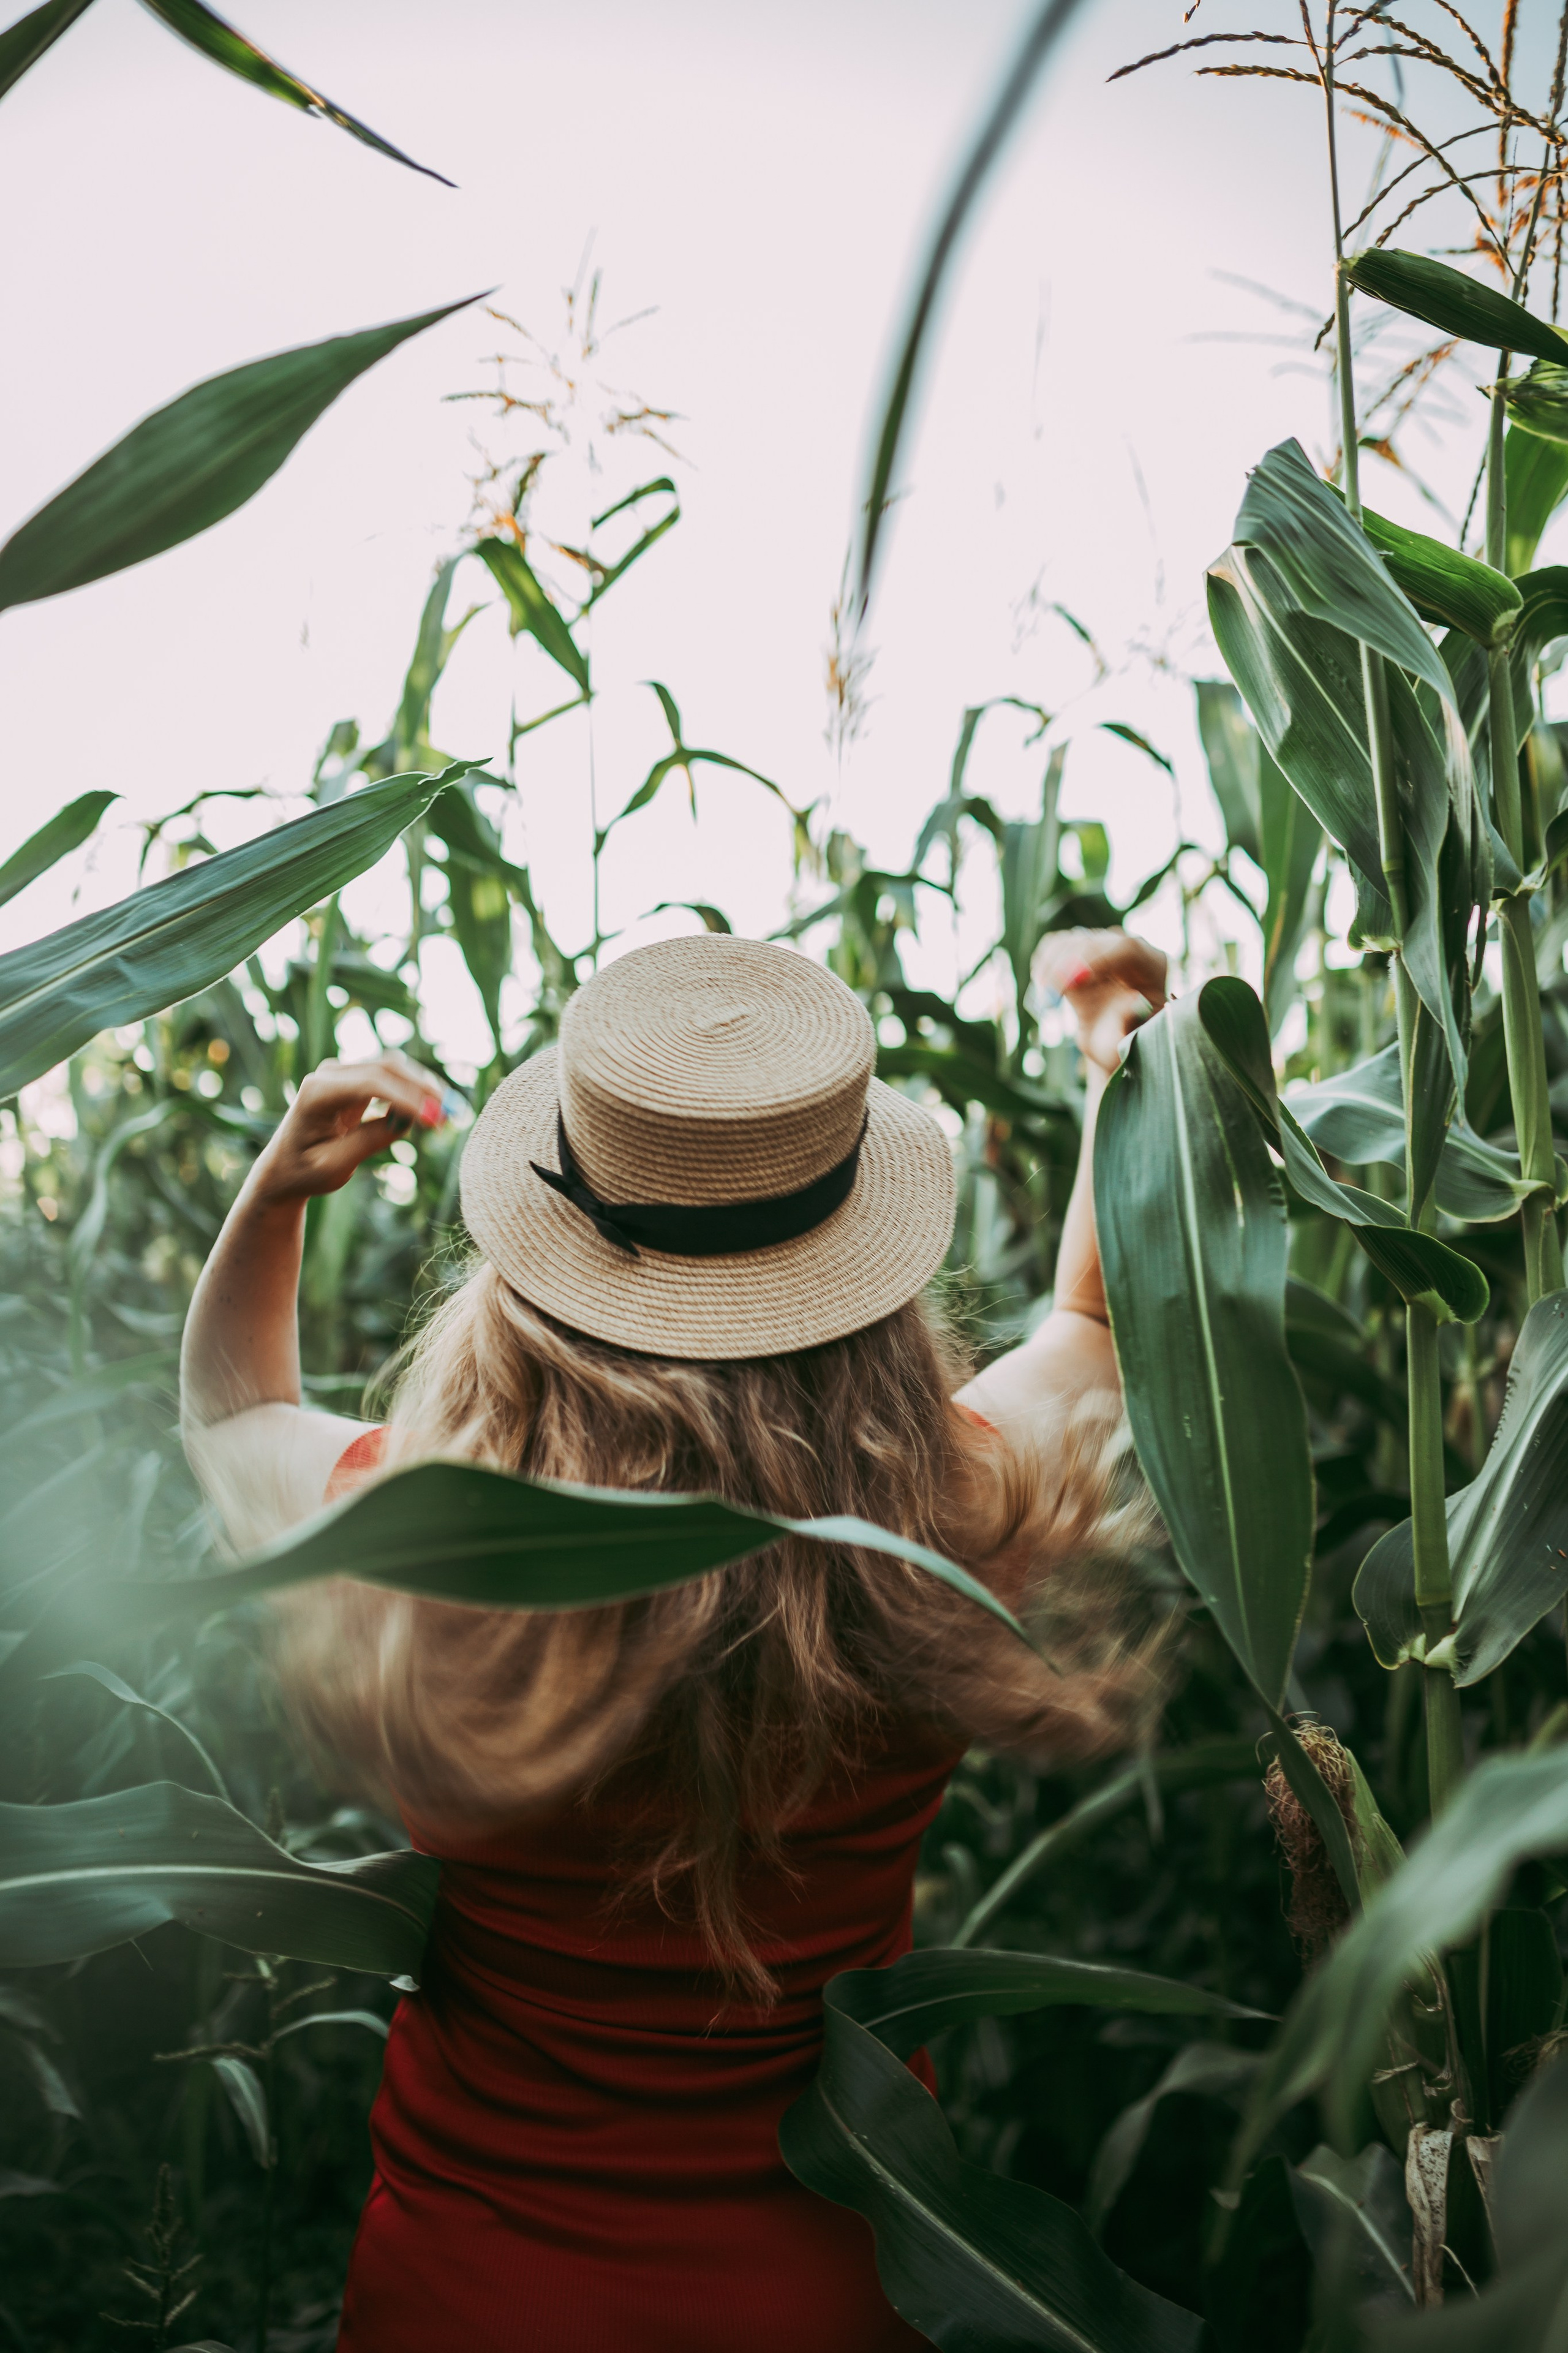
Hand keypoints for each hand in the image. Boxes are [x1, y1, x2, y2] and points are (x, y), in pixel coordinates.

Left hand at [249, 1050, 449, 1203]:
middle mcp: (328, 1073)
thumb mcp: (334, 1165)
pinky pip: (390, 1076)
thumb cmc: (304, 1171)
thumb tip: (407, 1120)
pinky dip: (413, 1089)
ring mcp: (341, 1072)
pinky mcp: (354, 1079)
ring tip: (445, 1114)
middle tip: (450, 1115)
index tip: (434, 1120)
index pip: (370, 1084)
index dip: (407, 1098)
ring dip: (422, 1086)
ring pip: (392, 1067)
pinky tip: (430, 1109)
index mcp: (316, 1093)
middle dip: (422, 1088)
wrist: (284, 1168)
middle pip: (385, 1067)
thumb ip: (369, 1141)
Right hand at [1036, 927, 1166, 1077]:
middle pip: (1094, 942)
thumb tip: (1134, 1001)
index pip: (1125, 949)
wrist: (1115, 1039)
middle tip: (1049, 996)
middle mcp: (1129, 948)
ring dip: (1051, 966)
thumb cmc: (1127, 1042)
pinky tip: (1043, 985)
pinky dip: (1045, 961)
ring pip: (1071, 941)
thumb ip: (1132, 1022)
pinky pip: (1058, 944)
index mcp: (1151, 965)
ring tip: (1046, 998)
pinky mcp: (1081, 948)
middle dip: (1067, 967)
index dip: (1096, 961)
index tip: (1071, 985)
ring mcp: (1103, 945)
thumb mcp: (1132, 1040)